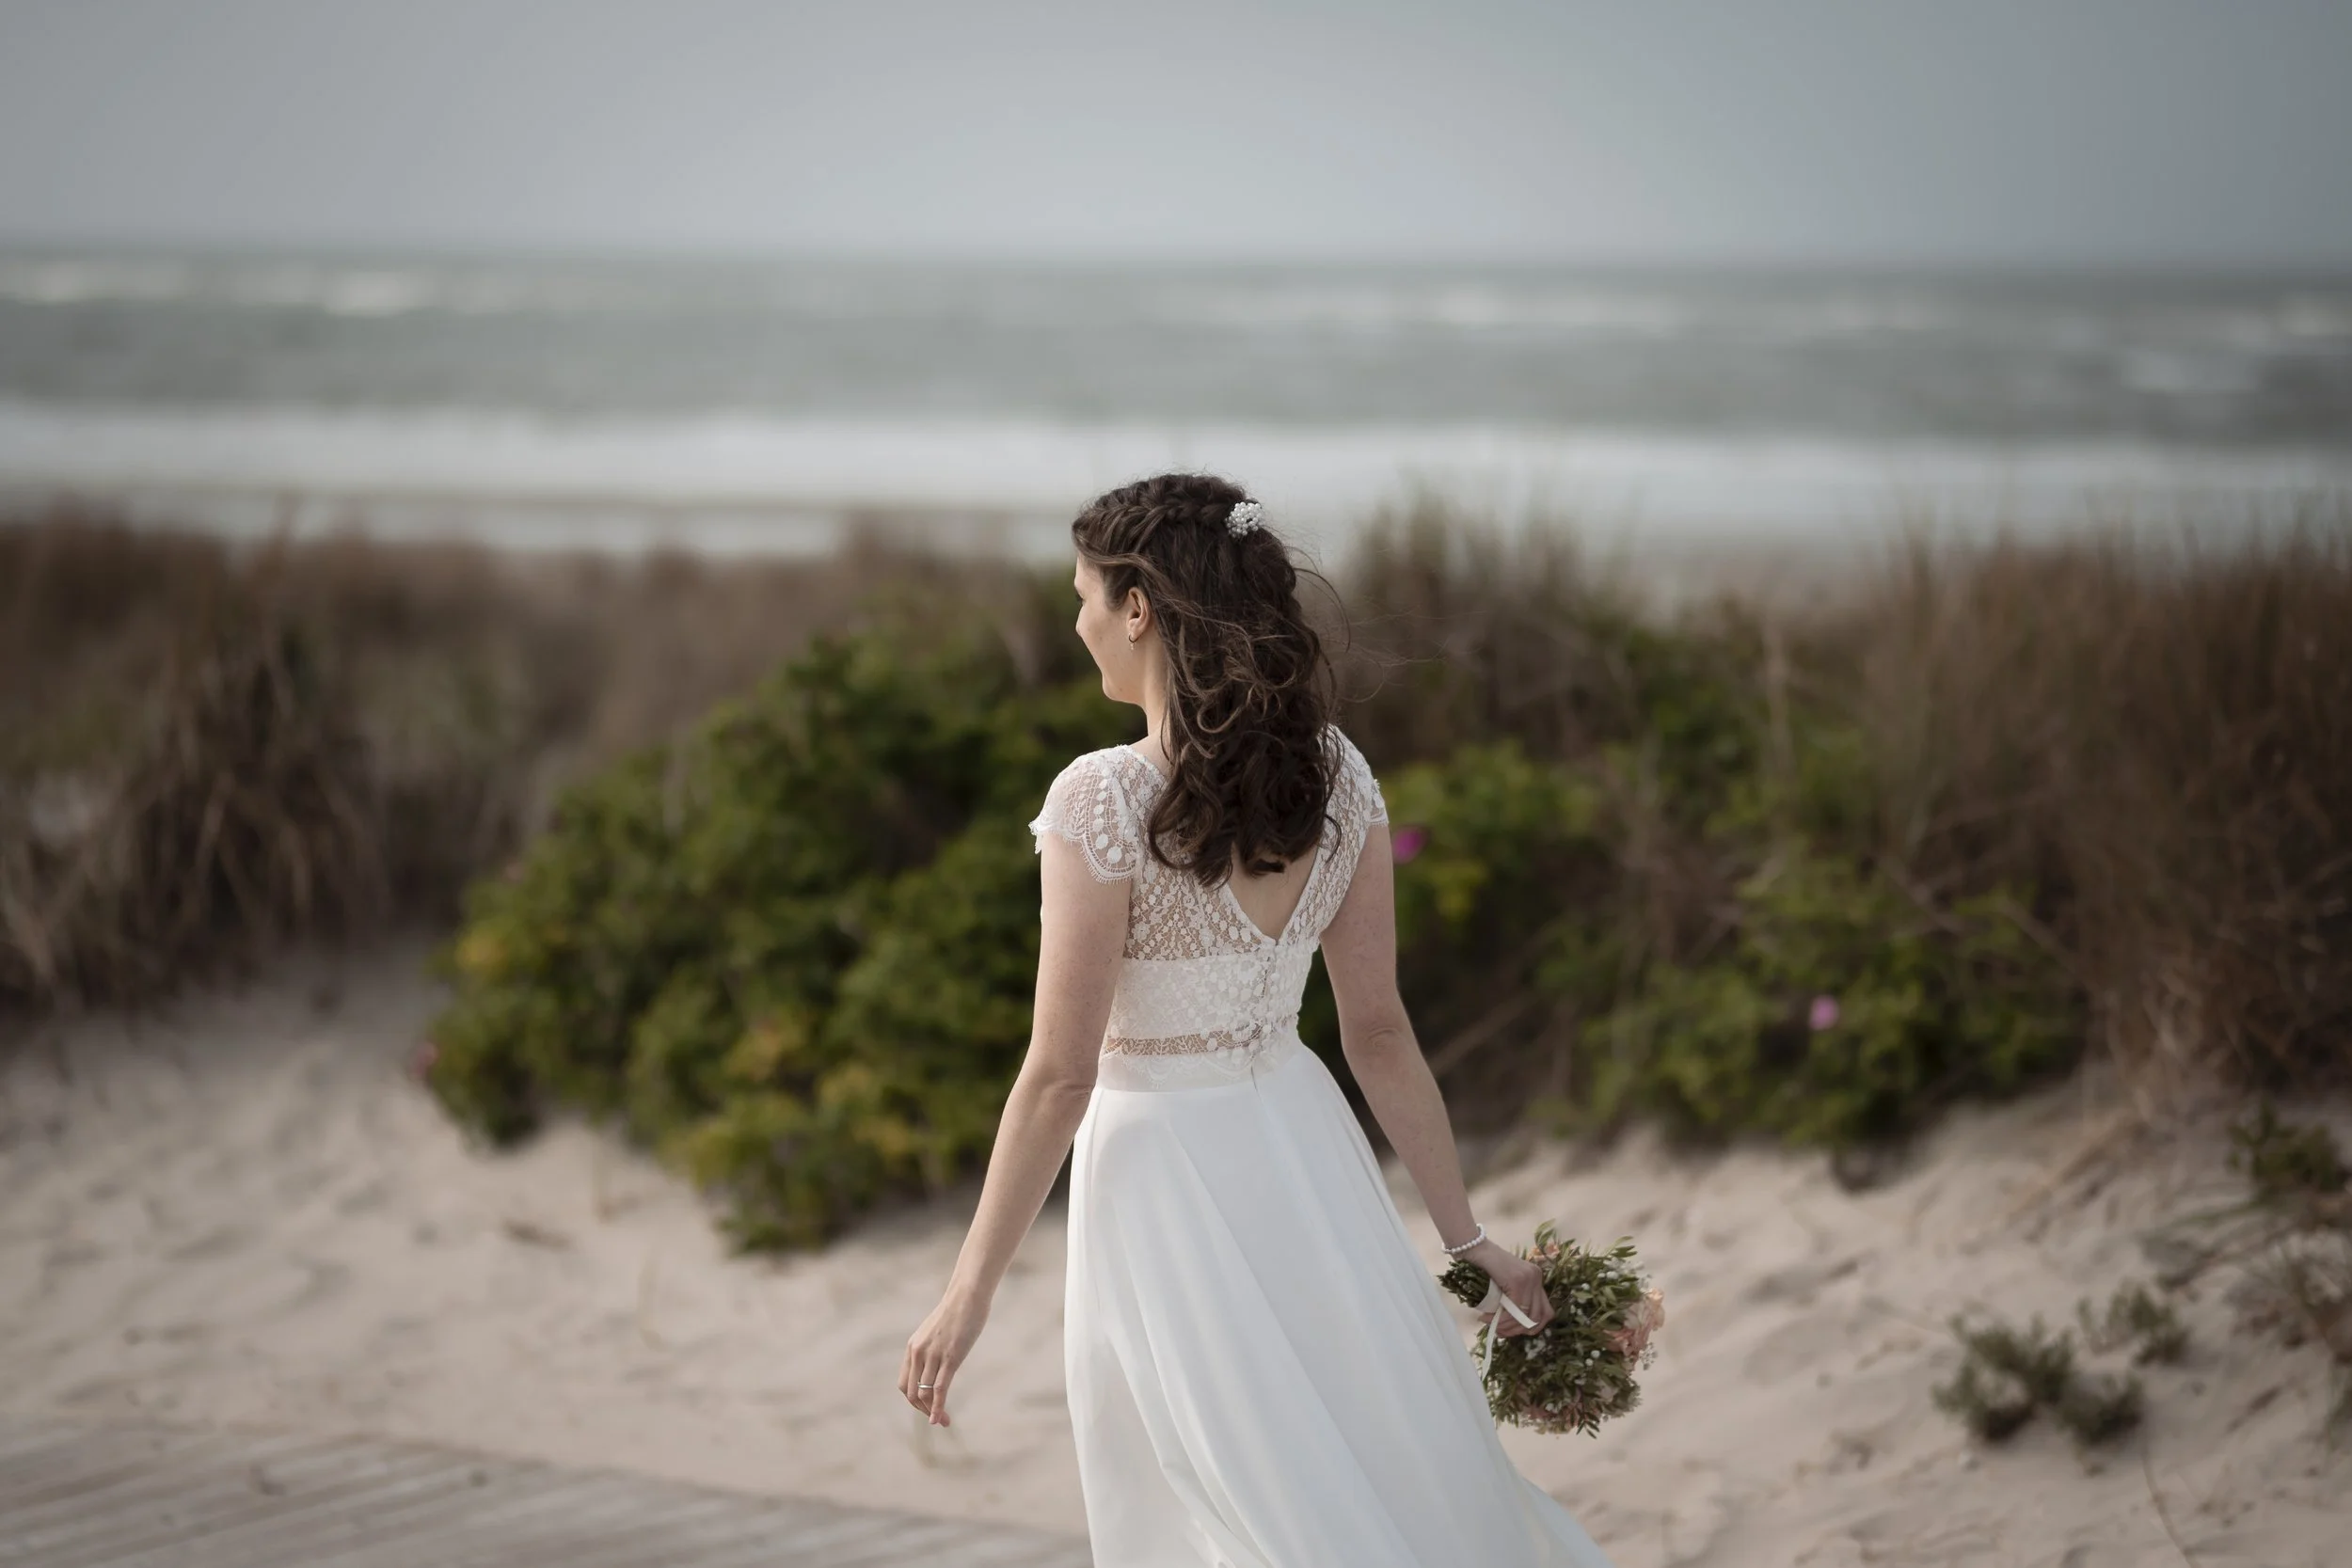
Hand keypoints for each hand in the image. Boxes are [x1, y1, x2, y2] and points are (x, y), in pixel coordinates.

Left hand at [899, 1284, 989, 1426]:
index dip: (914, 1401)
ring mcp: (934, 1355)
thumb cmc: (956, 1313)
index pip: (905, 1383)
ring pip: (925, 1392)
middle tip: (937, 1420)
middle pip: (911, 1392)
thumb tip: (936, 1362)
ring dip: (932, 1411)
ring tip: (943, 1422)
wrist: (967, 1296)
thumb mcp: (937, 1332)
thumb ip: (932, 1348)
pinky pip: (940, 1388)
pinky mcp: (950, 1357)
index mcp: (913, 1347)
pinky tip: (940, 1419)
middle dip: (922, 1410)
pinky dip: (938, 1406)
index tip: (928, 1408)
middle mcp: (918, 1352)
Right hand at [1463, 1238, 1552, 1337]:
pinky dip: (1501, 1318)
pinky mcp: (1518, 1280)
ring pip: (1525, 1316)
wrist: (1474, 1248)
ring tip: (1491, 1325)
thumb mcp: (1506, 1286)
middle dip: (1518, 1330)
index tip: (1515, 1331)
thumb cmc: (1485, 1266)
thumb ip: (1514, 1301)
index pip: (1546, 1312)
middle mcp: (1537, 1278)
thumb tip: (1512, 1328)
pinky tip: (1488, 1318)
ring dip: (1507, 1326)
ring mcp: (1529, 1278)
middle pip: (1537, 1316)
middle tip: (1500, 1331)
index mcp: (1536, 1279)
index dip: (1533, 1327)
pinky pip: (1514, 1309)